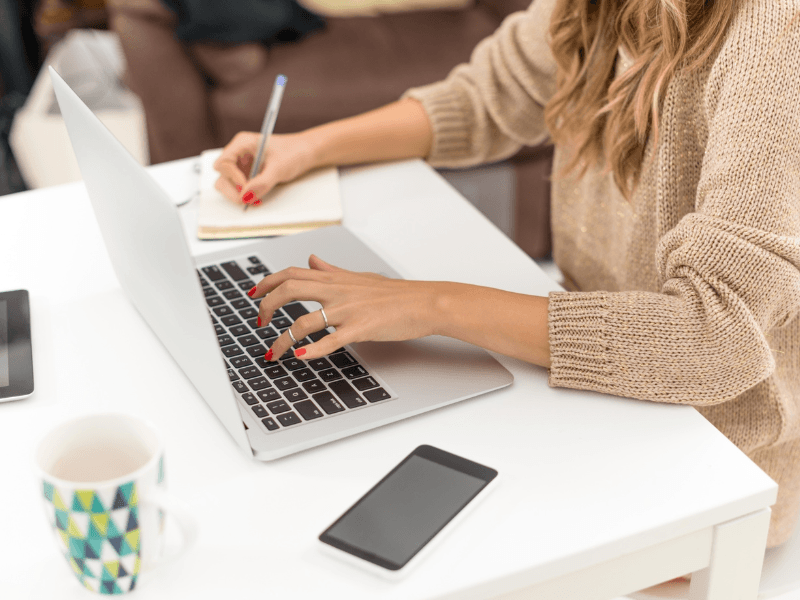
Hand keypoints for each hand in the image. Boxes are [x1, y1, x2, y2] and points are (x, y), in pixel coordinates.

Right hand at [213, 131, 315, 205]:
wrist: (305, 153)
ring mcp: (241, 165)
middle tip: (247, 199)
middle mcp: (237, 154)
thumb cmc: (294, 152)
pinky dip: (245, 196)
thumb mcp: (279, 167)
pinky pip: (238, 189)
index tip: (246, 187)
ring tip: (254, 200)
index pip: (223, 162)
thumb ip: (262, 182)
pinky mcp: (246, 175)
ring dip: (237, 194)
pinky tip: (257, 199)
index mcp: (241, 143)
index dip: (232, 177)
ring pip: (226, 184)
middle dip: (232, 189)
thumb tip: (245, 196)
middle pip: (221, 175)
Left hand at [248, 255, 446, 360]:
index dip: (267, 282)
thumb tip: (312, 260)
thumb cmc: (394, 294)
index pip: (291, 273)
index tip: (254, 294)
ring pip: (303, 321)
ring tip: (272, 353)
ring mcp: (347, 310)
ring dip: (282, 339)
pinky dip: (310, 350)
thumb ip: (331, 271)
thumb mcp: (358, 277)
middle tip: (259, 323)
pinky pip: (329, 341)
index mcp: (334, 280)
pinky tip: (299, 357)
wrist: (422, 303)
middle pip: (289, 290)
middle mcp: (336, 291)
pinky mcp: (359, 329)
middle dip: (267, 306)